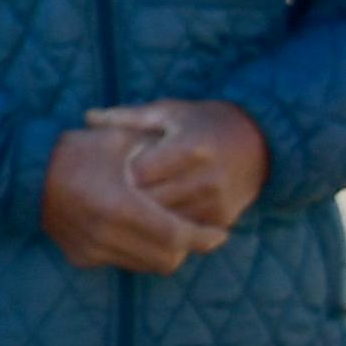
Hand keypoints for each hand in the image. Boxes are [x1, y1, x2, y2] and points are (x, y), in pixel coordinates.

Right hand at [40, 125, 222, 275]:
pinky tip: (135, 231)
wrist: (25, 174)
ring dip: (163, 251)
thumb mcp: (121, 141)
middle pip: (167, 258)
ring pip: (147, 265)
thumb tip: (206, 157)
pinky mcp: (81, 257)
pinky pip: (122, 262)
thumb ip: (160, 152)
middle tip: (193, 230)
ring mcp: (91, 250)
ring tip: (167, 229)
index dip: (203, 238)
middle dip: (186, 247)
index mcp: (119, 206)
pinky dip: (137, 252)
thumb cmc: (77, 151)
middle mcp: (105, 235)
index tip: (219, 234)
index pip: (176, 235)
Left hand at [94, 99, 268, 235]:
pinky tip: (144, 222)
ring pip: (164, 223)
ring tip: (118, 211)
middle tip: (102, 197)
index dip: (119, 174)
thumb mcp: (169, 111)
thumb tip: (87, 117)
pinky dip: (161, 229)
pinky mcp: (221, 220)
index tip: (107, 172)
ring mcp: (216, 203)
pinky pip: (182, 233)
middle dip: (124, 200)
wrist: (258, 143)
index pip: (140, 173)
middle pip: (150, 201)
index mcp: (192, 147)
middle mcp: (208, 178)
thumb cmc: (201, 122)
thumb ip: (128, 117)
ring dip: (140, 219)